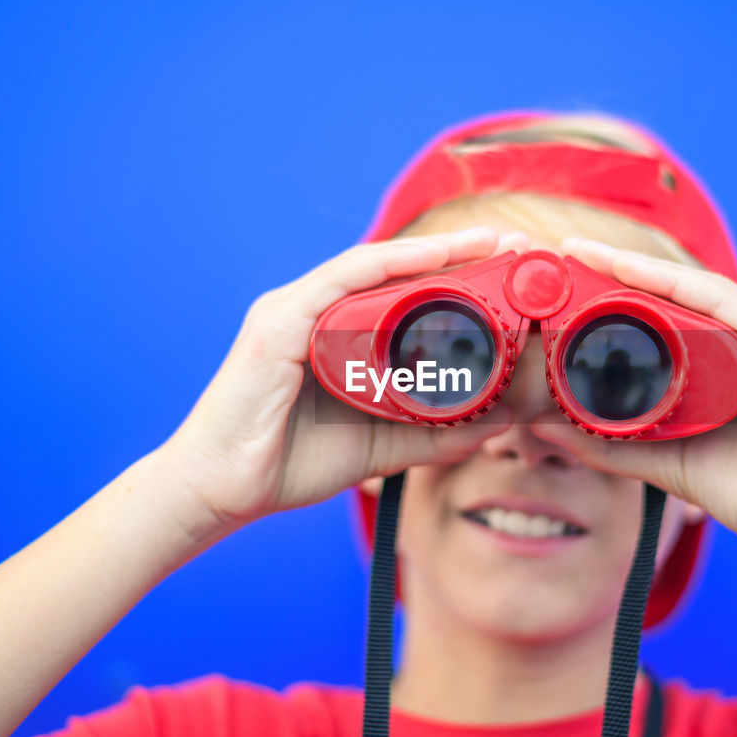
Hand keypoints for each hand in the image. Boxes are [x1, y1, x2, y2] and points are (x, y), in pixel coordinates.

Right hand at [157, 228, 519, 538]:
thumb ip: (432, 433)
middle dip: (457, 254)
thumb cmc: (288, 462)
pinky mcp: (277, 326)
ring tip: (486, 244)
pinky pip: (339, 284)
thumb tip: (492, 426)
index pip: (404, 291)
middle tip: (515, 245)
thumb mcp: (380, 444)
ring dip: (432, 251)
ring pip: (374, 268)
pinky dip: (387, 266)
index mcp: (335, 332)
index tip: (511, 269)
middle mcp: (315, 311)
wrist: (221, 492)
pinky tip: (430, 258)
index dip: (458, 274)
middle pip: (395, 271)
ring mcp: (293, 312)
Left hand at [529, 237, 736, 589]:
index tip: (567, 283)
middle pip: (681, 295)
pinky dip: (678, 286)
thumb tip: (555, 431)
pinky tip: (634, 273)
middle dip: (622, 272)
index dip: (621, 295)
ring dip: (641, 269)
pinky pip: (727, 305)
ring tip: (588, 253)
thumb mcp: (676, 465)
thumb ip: (621, 446)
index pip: (672, 316)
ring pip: (698, 291)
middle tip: (567, 254)